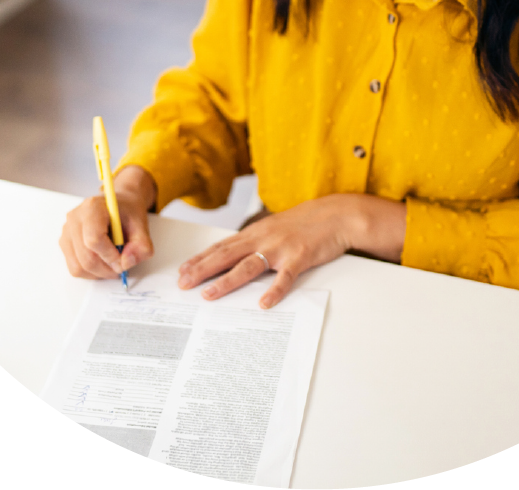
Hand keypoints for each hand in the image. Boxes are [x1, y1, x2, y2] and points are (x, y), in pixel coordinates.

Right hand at [59, 165, 155, 278]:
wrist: (120, 205)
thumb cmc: (128, 213)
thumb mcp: (143, 226)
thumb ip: (141, 246)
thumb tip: (126, 263)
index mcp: (93, 207)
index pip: (94, 240)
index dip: (110, 256)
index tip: (123, 260)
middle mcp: (75, 218)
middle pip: (85, 257)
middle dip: (107, 269)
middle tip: (122, 267)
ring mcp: (67, 231)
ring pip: (78, 267)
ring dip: (99, 273)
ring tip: (113, 264)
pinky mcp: (65, 243)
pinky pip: (75, 268)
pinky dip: (91, 272)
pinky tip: (103, 262)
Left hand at [177, 193, 406, 308]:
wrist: (336, 215)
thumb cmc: (305, 223)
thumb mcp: (275, 228)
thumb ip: (256, 241)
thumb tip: (236, 258)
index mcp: (256, 232)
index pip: (222, 247)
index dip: (200, 259)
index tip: (182, 271)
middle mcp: (263, 238)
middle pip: (227, 255)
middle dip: (202, 270)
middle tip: (183, 284)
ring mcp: (281, 248)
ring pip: (248, 266)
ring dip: (227, 281)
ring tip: (210, 295)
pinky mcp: (300, 257)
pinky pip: (285, 276)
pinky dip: (274, 290)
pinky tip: (264, 303)